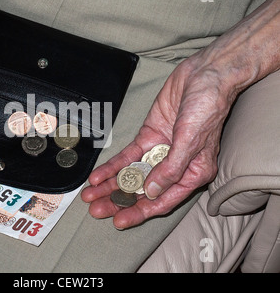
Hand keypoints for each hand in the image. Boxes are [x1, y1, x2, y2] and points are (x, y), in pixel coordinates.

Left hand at [81, 0, 279, 228]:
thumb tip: (152, 192)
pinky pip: (127, 155)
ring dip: (111, 185)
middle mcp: (174, 166)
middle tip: (96, 210)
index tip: (119, 221)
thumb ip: (172, 168)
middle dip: (119, 200)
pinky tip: (97, 175)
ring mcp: (159, 151)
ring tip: (90, 196)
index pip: (163, 200)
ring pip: (131, 174)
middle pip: (142, 190)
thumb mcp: (192, 141)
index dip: (140, 212)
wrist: (204, 76)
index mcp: (192, 173)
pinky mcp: (148, 137)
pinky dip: (112, 165)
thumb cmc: (207, 108)